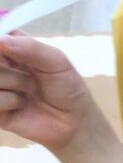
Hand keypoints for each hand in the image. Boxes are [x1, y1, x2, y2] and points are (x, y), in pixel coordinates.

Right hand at [0, 31, 93, 152]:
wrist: (74, 123)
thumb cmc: (67, 88)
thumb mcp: (56, 61)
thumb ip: (31, 48)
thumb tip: (1, 40)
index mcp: (13, 47)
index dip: (1, 41)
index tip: (6, 49)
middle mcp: (1, 65)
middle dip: (7, 65)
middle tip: (27, 74)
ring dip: (13, 83)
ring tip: (29, 91)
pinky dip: (9, 101)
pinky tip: (21, 105)